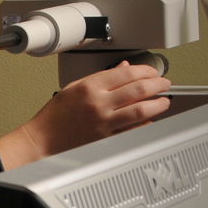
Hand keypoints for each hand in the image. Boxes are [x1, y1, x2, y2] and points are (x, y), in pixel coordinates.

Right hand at [21, 61, 170, 156]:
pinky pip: (133, 129)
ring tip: (164, 101)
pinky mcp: (106, 138)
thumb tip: (123, 68)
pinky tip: (150, 119)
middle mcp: (98, 103)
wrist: (43, 139)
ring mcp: (104, 122)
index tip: (152, 72)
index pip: (127, 73)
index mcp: (90, 86)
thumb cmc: (55, 115)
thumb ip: (101, 77)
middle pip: (138, 89)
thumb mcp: (74, 87)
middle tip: (164, 84)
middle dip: (158, 85)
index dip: (145, 70)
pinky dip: (145, 123)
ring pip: (141, 109)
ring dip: (158, 104)